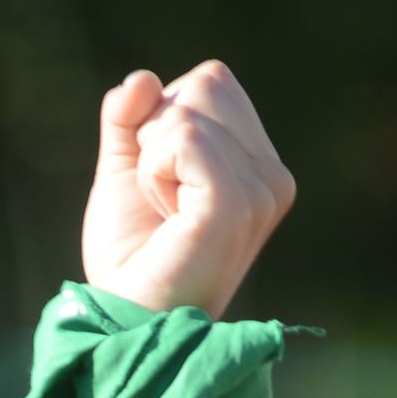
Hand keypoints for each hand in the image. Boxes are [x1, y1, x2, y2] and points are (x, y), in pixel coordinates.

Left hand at [81, 60, 294, 317]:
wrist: (129, 318)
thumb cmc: (132, 255)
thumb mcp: (124, 169)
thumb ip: (128, 117)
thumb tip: (141, 79)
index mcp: (259, 163)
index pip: (211, 82)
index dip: (163, 121)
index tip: (162, 185)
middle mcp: (272, 175)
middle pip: (205, 84)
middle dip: (158, 135)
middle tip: (161, 201)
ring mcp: (262, 190)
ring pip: (187, 111)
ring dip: (151, 161)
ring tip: (165, 215)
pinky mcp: (237, 204)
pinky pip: (183, 138)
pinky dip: (153, 171)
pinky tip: (167, 216)